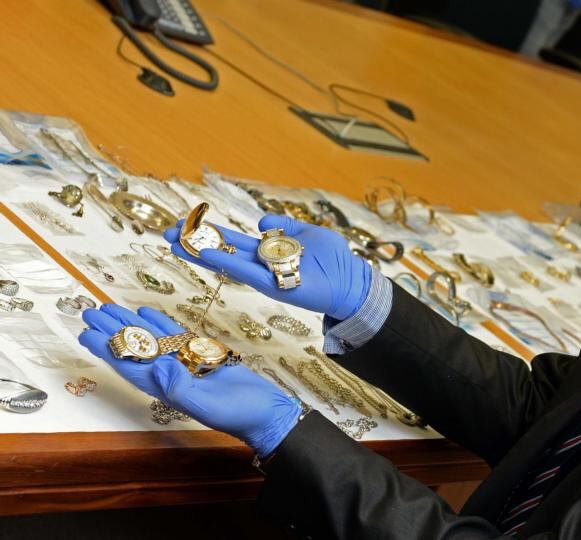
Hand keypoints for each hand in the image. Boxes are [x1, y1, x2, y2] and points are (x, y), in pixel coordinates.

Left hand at [78, 304, 301, 456]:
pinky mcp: (205, 356)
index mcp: (167, 389)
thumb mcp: (208, 405)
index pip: (130, 366)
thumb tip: (158, 366)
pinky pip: (177, 336)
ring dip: (132, 323)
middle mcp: (172, 375)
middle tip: (91, 311)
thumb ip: (181, 388)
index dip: (108, 350)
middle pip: (136, 348)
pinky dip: (162, 324)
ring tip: (112, 307)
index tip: (87, 333)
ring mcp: (187, 364)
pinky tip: (148, 313)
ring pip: (153, 338)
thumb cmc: (240, 415)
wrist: (267, 412)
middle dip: (113, 331)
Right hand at [163, 215, 371, 319]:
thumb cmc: (332, 259)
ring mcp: (265, 276)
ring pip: (227, 262)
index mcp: (266, 252)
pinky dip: (227, 263)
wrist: (351, 282)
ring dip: (201, 252)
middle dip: (194, 242)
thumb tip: (263, 221)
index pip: (231, 242)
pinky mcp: (274, 285)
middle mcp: (260, 265)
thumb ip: (284, 227)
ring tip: (175, 243)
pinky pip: (247, 272)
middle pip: (222, 251)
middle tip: (165, 233)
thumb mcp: (306, 233)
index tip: (184, 225)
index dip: (208, 233)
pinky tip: (206, 254)